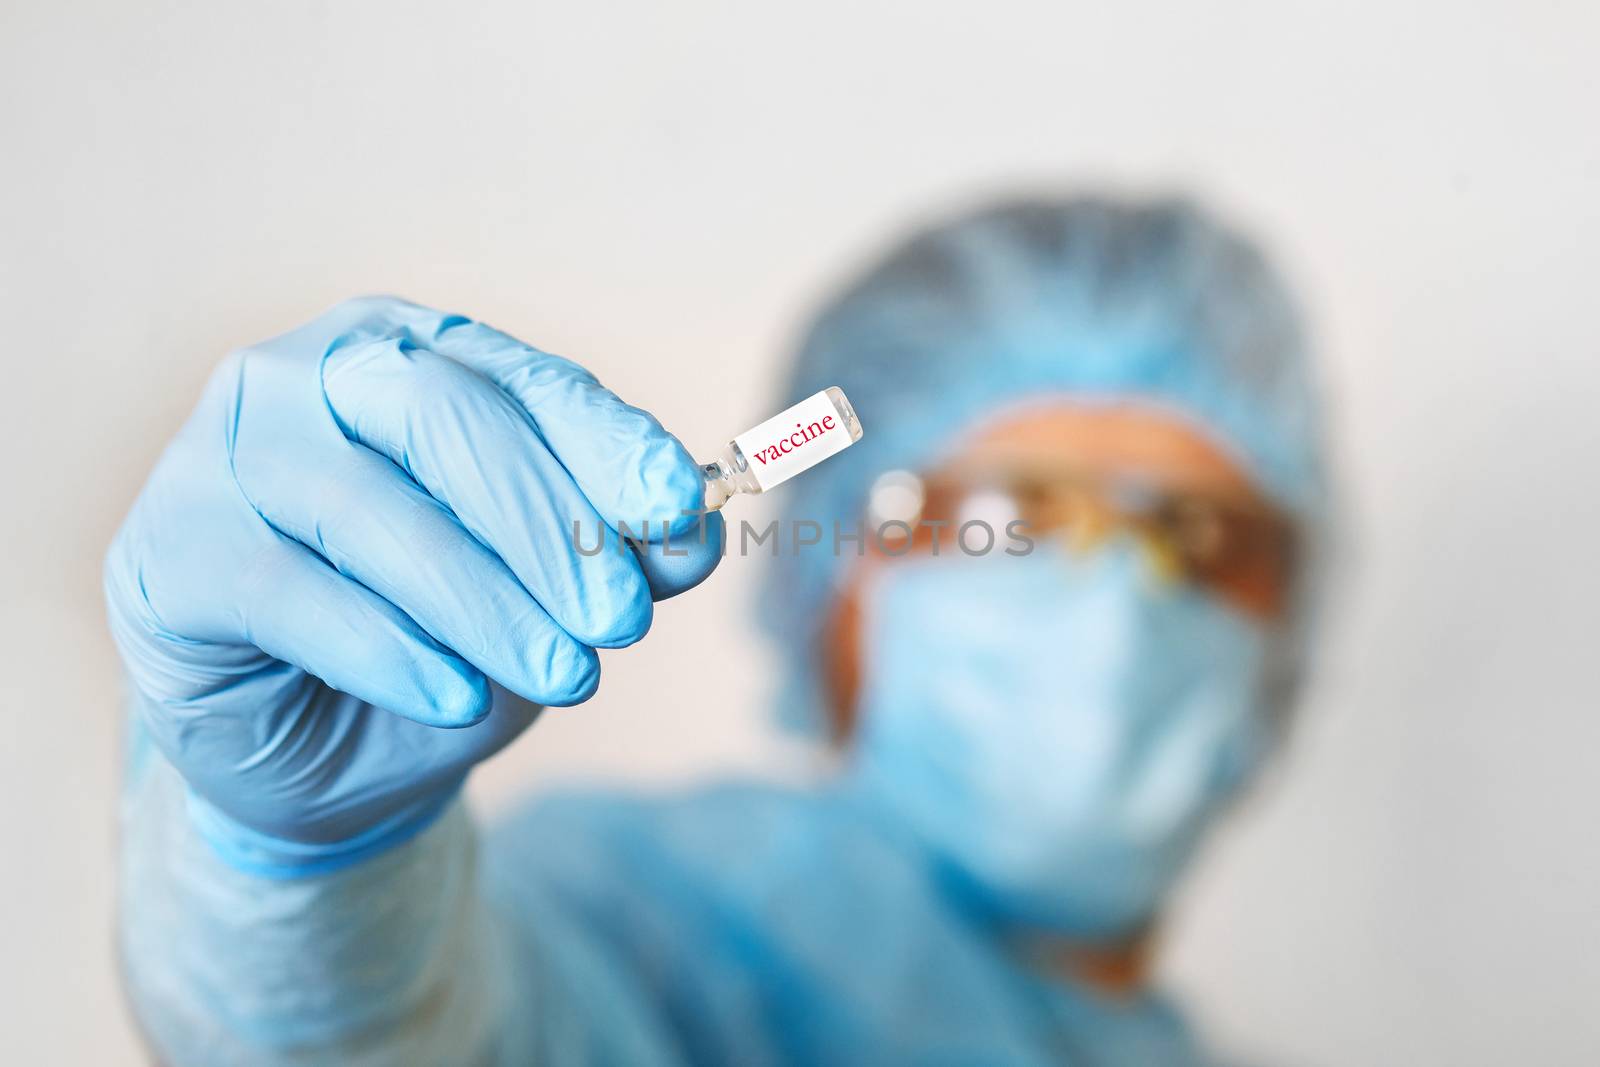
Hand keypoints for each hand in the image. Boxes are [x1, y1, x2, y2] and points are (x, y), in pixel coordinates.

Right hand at [106, 296, 719, 871]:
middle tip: (622, 621)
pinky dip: (386, 648)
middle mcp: (308, 377)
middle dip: (547, 523)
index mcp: (410, 355)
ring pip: (367, 507)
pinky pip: (286, 589)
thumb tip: (694, 528)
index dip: (605, 440)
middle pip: (440, 416)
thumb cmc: (438, 637)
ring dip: (483, 600)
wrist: (311, 745)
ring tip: (565, 678)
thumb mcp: (544, 596)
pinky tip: (456, 699)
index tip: (679, 506)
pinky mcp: (171, 551)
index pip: (520, 380)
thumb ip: (616, 550)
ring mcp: (224, 454)